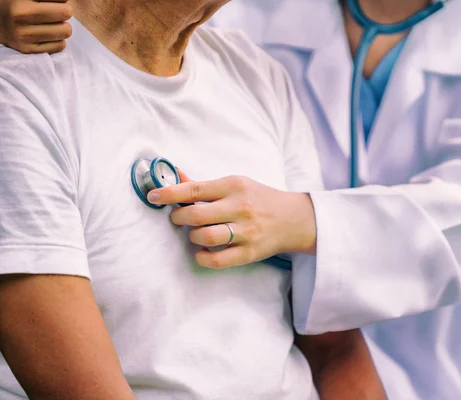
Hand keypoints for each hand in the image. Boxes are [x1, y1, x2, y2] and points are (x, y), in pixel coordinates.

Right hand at [0, 0, 71, 53]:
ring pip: (65, 31)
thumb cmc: (18, 5)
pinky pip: (60, 46)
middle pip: (66, 12)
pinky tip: (47, 35)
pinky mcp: (27, 49)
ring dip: (62, 27)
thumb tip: (68, 0)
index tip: (50, 2)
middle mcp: (21, 14)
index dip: (60, 0)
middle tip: (53, 13)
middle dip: (63, 12)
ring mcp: (24, 34)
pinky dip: (58, 40)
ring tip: (50, 24)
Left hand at [147, 173, 316, 268]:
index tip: (154, 196)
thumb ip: (205, 185)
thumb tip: (175, 176)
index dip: (169, 193)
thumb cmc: (259, 199)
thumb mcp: (236, 184)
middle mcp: (239, 208)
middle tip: (178, 218)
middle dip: (178, 217)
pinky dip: (202, 256)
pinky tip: (202, 251)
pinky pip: (217, 259)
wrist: (293, 219)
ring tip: (196, 233)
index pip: (194, 189)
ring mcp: (245, 231)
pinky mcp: (249, 252)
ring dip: (192, 235)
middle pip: (195, 215)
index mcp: (234, 186)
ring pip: (204, 236)